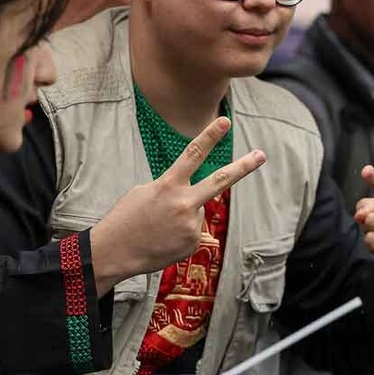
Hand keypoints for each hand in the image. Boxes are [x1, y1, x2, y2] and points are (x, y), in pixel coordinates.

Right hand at [90, 117, 265, 295]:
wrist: (113, 253)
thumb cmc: (126, 218)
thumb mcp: (144, 193)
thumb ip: (173, 188)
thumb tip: (196, 197)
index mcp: (167, 186)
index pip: (193, 155)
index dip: (210, 136)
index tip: (225, 121)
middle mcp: (184, 204)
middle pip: (221, 180)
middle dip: (243, 166)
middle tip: (261, 155)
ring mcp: (191, 225)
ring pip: (198, 210)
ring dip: (183, 215)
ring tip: (160, 227)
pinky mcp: (193, 242)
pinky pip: (194, 230)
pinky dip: (182, 233)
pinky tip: (164, 239)